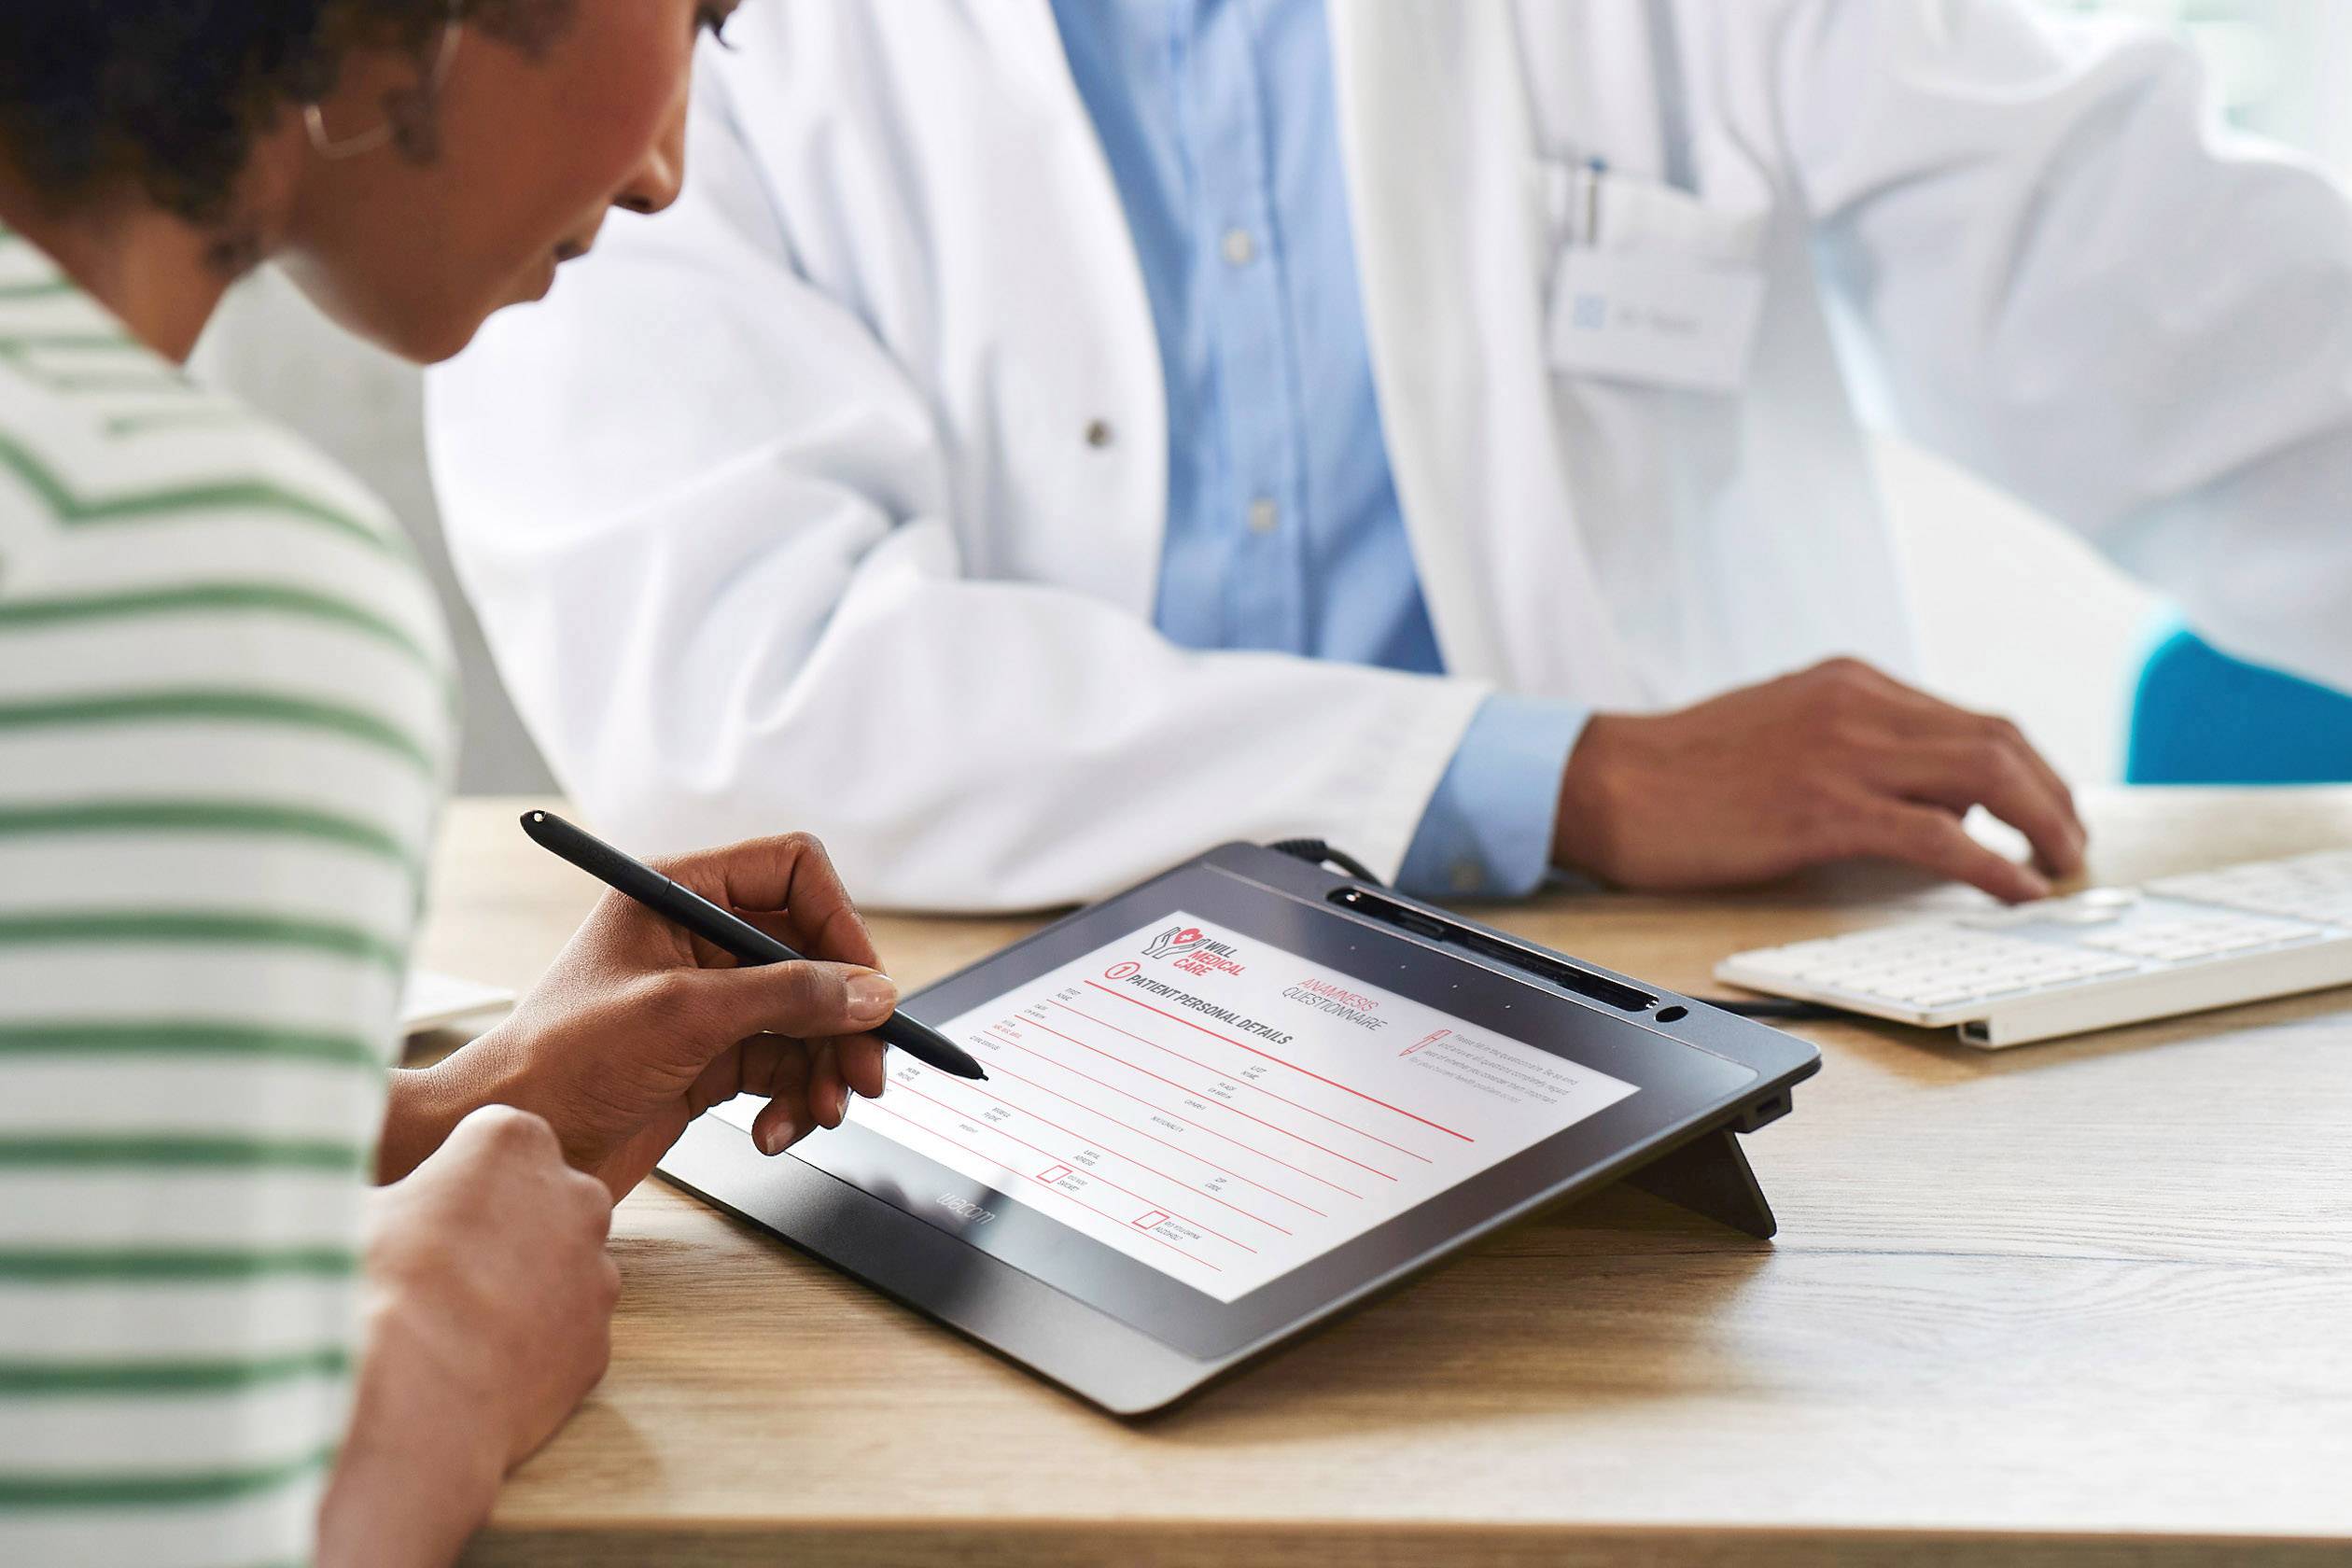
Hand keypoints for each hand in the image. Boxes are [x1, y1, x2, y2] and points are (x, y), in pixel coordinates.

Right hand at [319, 1106, 616, 1567]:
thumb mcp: (347, 1206)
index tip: (425, 1211)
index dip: (456, 1179)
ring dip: (521, 1290)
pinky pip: (562, 1337)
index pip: (496, 1140)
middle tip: (440, 1269)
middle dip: (504, 1227)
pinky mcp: (597, 1343)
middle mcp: (575, 1196)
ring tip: (453, 1326)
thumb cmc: (370, 1288)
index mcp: (512, 1141)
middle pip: (542, 1200)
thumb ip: (369, 1185)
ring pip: (560, 1271)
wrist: (408, 1402)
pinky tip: (476, 1368)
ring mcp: (595, 1273)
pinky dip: (530, 1350)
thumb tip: (327, 1179)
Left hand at [388, 833, 897, 1197]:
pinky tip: (776, 1132)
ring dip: (826, 1070)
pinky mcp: (711, 1059)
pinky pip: (786, 1068)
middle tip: (867, 1072)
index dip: (838, 923)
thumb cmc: (559, 1061)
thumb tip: (870, 992)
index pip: (791, 873)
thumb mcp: (683, 1015)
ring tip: (821, 1113)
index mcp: (679, 894)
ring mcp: (708, 1002)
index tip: (864, 984)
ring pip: (808, 1020)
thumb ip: (786, 996)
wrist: (511, 1141)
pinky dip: (796, 1101)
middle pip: (813, 957)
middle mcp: (699, 941)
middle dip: (844, 1019)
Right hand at [1552, 658, 2085, 901]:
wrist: (1608, 783)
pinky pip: (1941, 837)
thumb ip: (1853, 745)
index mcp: (1849, 683)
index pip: (1971, 718)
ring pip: (1987, 777)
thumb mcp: (1779, 725)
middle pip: (1999, 740)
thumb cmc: (1680, 769)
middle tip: (2071, 845)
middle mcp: (1859, 706)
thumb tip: (1925, 796)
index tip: (2047, 809)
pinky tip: (2016, 890)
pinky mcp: (1825, 811)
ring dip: (2044, 826)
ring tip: (2060, 869)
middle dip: (2055, 797)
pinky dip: (1995, 866)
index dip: (2027, 769)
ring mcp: (1844, 755)